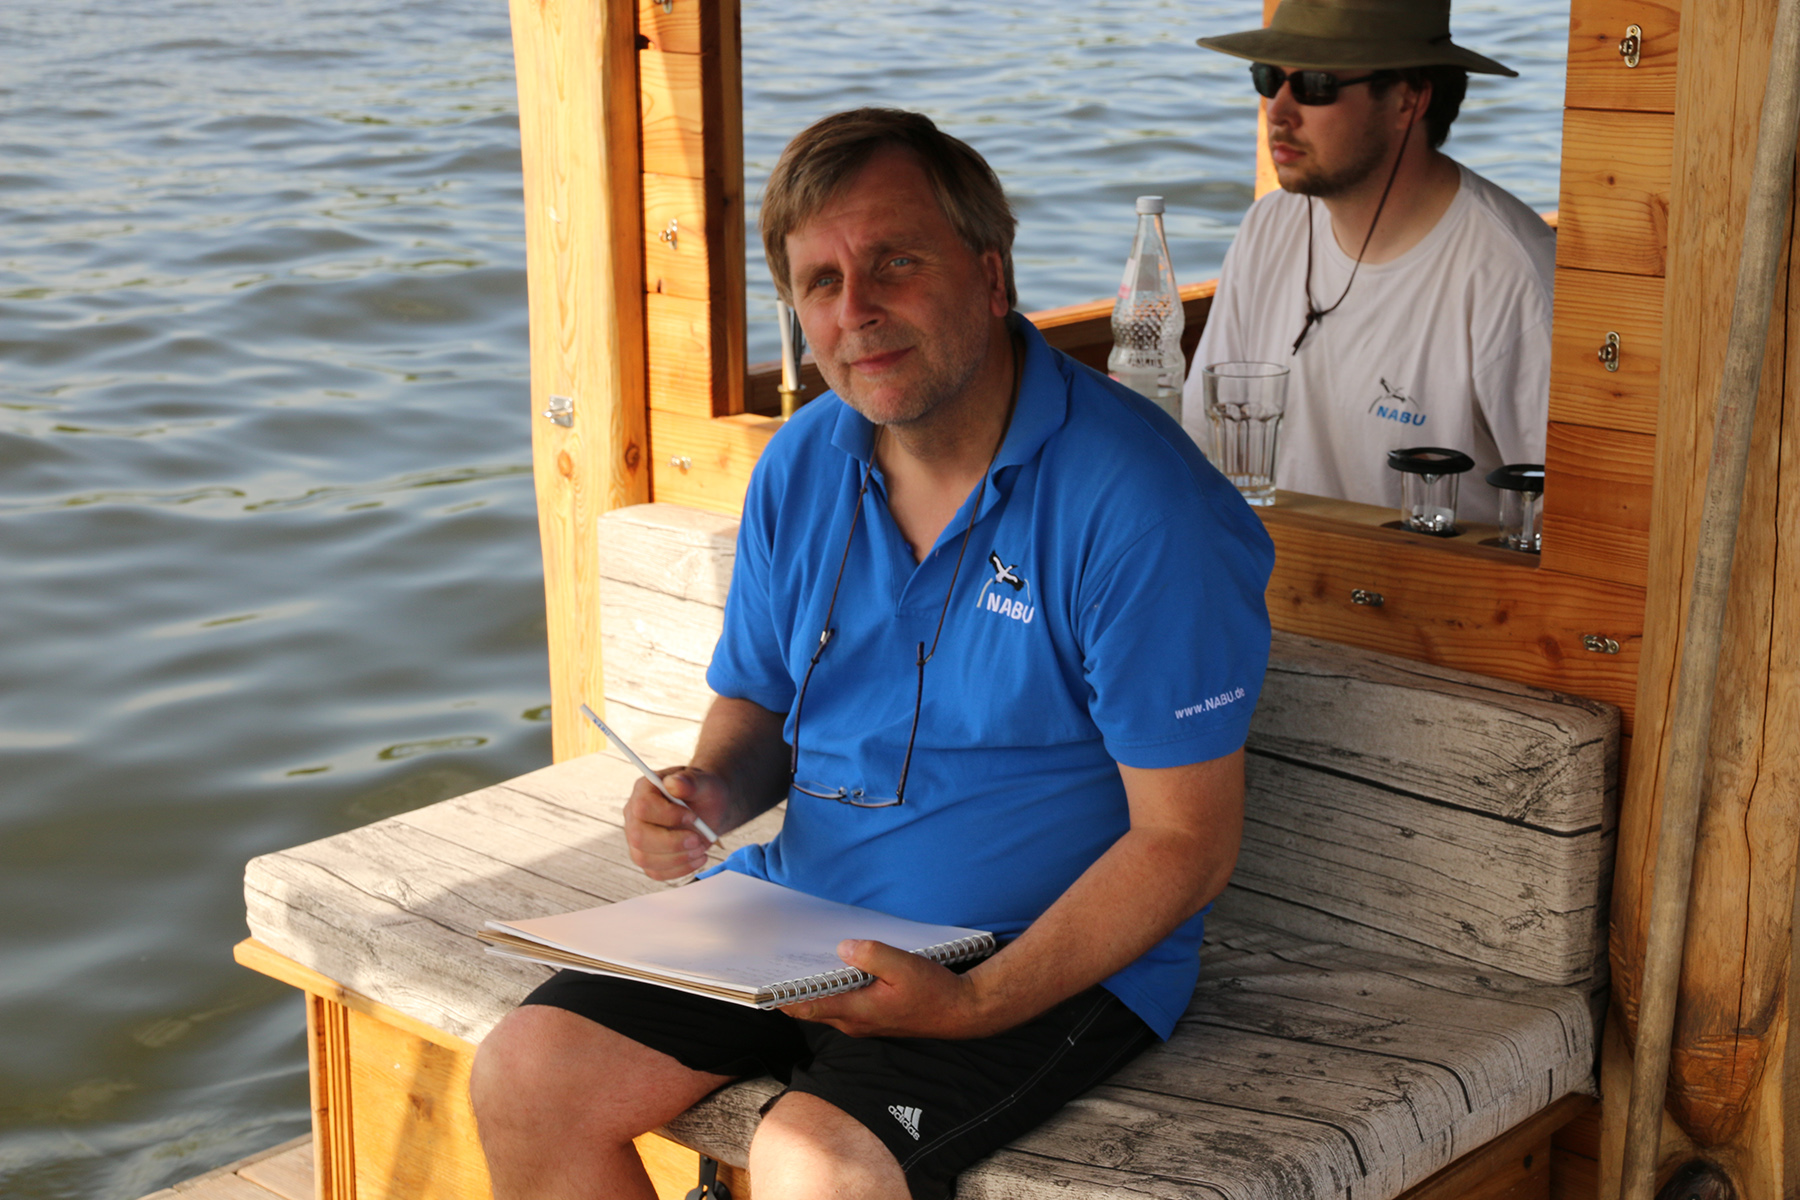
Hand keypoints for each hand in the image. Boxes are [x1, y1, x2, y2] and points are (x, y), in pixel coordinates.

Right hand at [623, 767, 725, 880]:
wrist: (709, 809)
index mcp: (644, 790)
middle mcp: (634, 815)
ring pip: (644, 858)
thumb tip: (674, 783)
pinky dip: (679, 869)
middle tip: (697, 840)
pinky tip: (697, 858)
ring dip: (677, 858)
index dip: (668, 816)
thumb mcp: (704, 782)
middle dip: (672, 843)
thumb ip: (690, 781)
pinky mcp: (647, 857)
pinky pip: (655, 872)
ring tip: (701, 849)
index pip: (643, 807)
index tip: (693, 817)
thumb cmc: (703, 792)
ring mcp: (638, 838)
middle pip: (639, 836)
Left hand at [779, 940, 991, 1038]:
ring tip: (796, 966)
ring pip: (828, 1007)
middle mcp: (855, 1022)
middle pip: (812, 1009)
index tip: (760, 989)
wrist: (961, 1012)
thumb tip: (844, 948)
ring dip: (812, 991)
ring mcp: (864, 1022)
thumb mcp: (904, 967)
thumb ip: (872, 956)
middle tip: (771, 969)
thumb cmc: (935, 992)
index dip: (781, 1000)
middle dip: (792, 992)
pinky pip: (843, 1005)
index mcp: (857, 1012)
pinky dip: (832, 991)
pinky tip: (835, 971)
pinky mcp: (874, 1017)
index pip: (807, 1009)